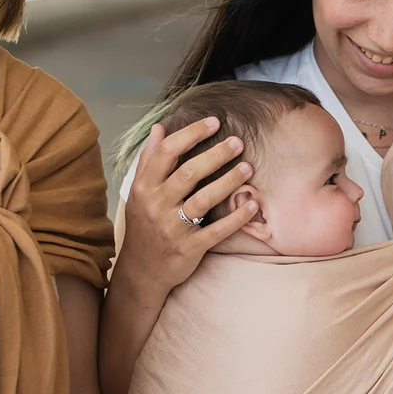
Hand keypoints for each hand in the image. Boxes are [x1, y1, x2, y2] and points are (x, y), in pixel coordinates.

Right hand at [118, 116, 257, 294]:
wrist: (140, 271)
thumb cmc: (143, 225)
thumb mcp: (138, 192)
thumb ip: (148, 160)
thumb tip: (158, 128)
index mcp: (144, 187)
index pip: (166, 152)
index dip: (191, 134)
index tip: (213, 122)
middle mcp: (156, 205)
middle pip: (188, 173)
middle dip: (215, 155)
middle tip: (237, 142)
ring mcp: (173, 228)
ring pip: (203, 200)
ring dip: (228, 182)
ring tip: (248, 168)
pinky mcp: (189, 248)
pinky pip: (216, 231)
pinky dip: (236, 218)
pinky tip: (253, 205)